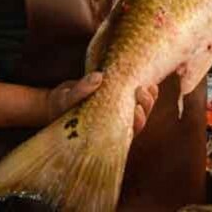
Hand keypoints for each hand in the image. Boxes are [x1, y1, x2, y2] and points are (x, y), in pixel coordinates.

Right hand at [44, 72, 158, 134]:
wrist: (60, 102)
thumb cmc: (61, 106)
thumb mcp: (66, 100)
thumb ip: (81, 91)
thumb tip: (98, 76)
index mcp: (105, 134)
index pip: (128, 133)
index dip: (137, 123)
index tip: (136, 109)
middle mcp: (116, 126)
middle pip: (139, 122)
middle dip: (145, 107)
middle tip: (141, 90)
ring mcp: (120, 113)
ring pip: (141, 110)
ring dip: (148, 99)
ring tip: (149, 86)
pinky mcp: (120, 100)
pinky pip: (137, 98)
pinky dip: (145, 91)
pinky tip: (150, 83)